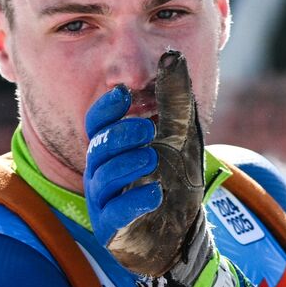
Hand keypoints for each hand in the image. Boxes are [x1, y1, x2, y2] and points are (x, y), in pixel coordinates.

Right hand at [85, 51, 212, 286]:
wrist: (188, 228)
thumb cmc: (177, 178)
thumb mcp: (182, 134)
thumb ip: (175, 98)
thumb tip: (172, 56)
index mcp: (113, 148)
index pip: (97, 123)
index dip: (106, 108)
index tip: (123, 94)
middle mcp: (103, 172)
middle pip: (99, 147)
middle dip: (121, 135)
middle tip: (148, 129)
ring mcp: (105, 202)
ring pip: (102, 178)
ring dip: (128, 165)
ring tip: (154, 159)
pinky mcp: (114, 230)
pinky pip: (114, 214)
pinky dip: (134, 201)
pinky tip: (157, 192)